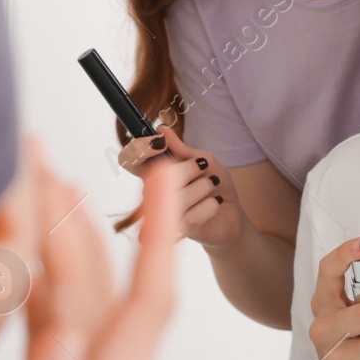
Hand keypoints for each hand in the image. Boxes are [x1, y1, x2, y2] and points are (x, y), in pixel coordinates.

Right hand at [0, 139, 180, 359]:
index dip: (158, 234)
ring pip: (71, 307)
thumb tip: (61, 337)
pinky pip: (45, 341)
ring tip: (42, 194)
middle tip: (59, 156)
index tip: (169, 172)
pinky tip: (19, 278)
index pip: (143, 300)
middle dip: (86, 217)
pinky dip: (32, 297)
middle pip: (99, 288)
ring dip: (60, 246)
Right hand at [116, 124, 239, 247]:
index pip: (129, 159)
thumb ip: (182, 150)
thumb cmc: (213, 184)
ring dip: (203, 187)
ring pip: (179, 195)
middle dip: (189, 168)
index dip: (138, 149)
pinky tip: (213, 205)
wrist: (231, 213)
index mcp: (154, 172)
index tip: (160, 143)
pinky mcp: (177, 230)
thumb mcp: (204, 160)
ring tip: (211, 189)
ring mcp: (162, 213)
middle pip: (159, 175)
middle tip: (203, 169)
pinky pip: (192, 214)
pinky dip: (210, 205)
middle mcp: (152, 193)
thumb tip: (162, 130)